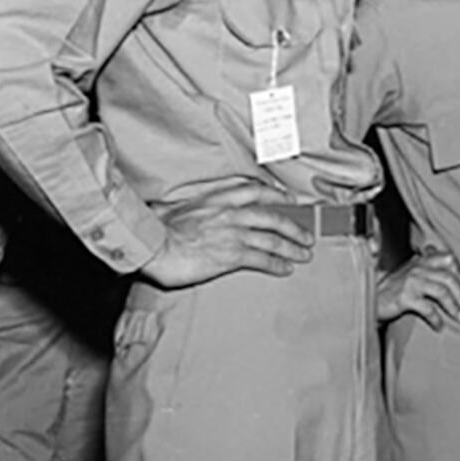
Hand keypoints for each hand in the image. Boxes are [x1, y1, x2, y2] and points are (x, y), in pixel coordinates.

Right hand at [142, 181, 314, 286]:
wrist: (153, 245)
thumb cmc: (156, 228)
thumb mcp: (173, 206)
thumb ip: (189, 205)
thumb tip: (183, 208)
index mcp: (217, 198)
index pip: (254, 191)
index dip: (275, 194)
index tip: (288, 199)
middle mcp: (230, 213)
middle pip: (272, 217)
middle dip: (293, 227)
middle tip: (307, 236)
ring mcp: (233, 234)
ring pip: (272, 239)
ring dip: (292, 248)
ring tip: (304, 254)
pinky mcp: (231, 255)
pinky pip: (262, 259)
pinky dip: (277, 264)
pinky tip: (286, 269)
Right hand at [376, 252, 459, 328]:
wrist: (370, 300)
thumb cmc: (391, 290)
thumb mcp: (409, 274)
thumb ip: (427, 269)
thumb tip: (451, 266)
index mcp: (420, 262)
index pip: (447, 258)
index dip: (458, 272)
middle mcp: (417, 269)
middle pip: (449, 278)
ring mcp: (411, 282)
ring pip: (441, 292)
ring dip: (454, 307)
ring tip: (459, 318)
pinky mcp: (405, 297)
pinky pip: (428, 308)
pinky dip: (436, 319)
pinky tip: (439, 326)